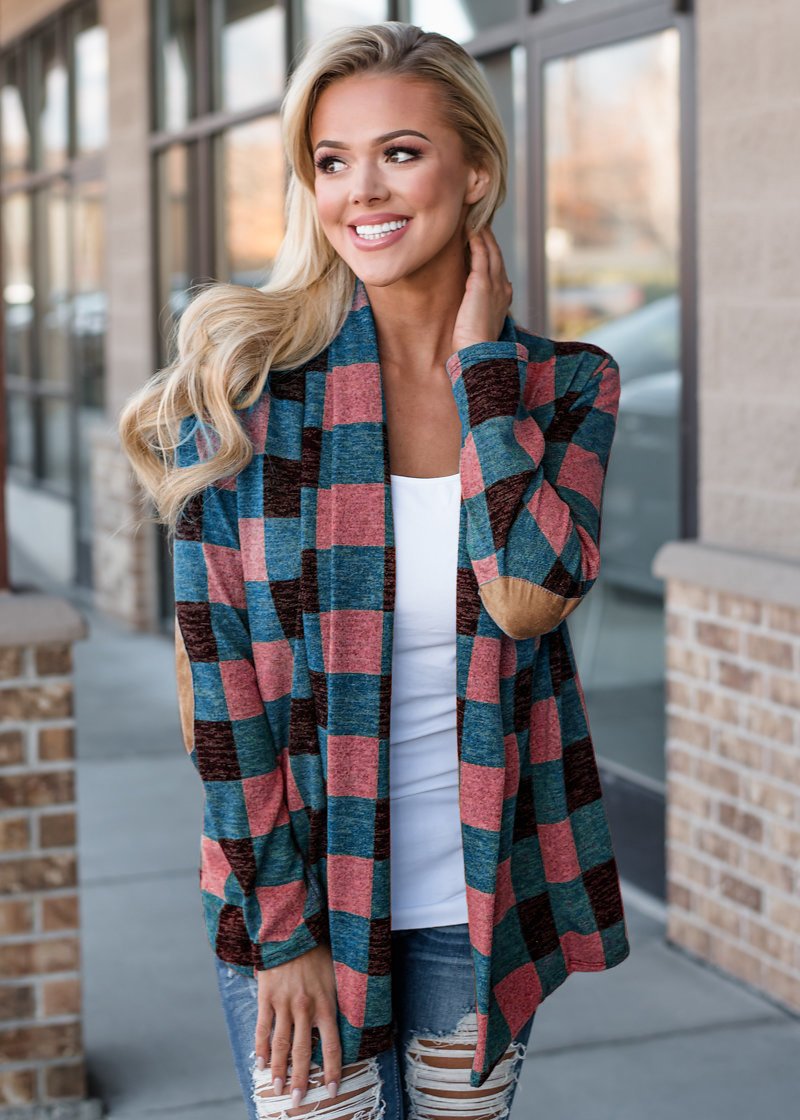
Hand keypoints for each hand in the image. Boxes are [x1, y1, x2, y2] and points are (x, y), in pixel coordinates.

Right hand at [254, 941, 341, 1105]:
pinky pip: (262, 1027)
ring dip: (278, 1070)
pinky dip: (261, 1047)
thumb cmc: (318, 951)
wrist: (292, 929)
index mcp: (326, 1004)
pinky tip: (260, 1062)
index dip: (331, 1070)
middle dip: (299, 1079)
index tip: (330, 1090)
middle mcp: (305, 1008)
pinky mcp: (267, 996)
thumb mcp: (337, 974)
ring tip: (275, 1089)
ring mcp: (284, 1003)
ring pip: (280, 1044)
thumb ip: (338, 999)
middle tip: (296, 1101)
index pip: (331, 1046)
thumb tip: (345, 1019)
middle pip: (302, 1052)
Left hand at [451, 227, 512, 352]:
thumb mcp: (477, 319)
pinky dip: (477, 241)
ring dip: (483, 233)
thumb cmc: (473, 343)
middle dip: (488, 236)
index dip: (489, 250)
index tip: (480, 237)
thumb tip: (467, 296)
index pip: (496, 267)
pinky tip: (470, 230)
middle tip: (478, 218)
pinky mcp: (483, 285)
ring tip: (474, 218)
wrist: (477, 354)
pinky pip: (481, 256)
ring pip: (490, 251)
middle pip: (496, 254)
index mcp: (503, 296)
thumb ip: (475, 304)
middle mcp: (503, 287)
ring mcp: (495, 284)